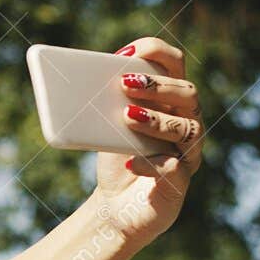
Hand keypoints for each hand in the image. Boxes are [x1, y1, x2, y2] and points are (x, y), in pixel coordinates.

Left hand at [88, 36, 204, 242]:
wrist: (115, 207)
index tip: (125, 53)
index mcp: (170, 100)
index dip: (155, 53)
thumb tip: (72, 83)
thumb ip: (102, 104)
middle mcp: (186, 122)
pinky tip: (130, 161)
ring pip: (187, 128)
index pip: (175, 64)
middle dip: (158, 85)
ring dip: (156, 120)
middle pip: (187, 93)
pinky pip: (174, 168)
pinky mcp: (179, 183)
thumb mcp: (106, 127)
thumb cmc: (115, 158)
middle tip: (125, 84)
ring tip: (127, 117)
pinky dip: (150, 163)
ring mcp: (187, 153)